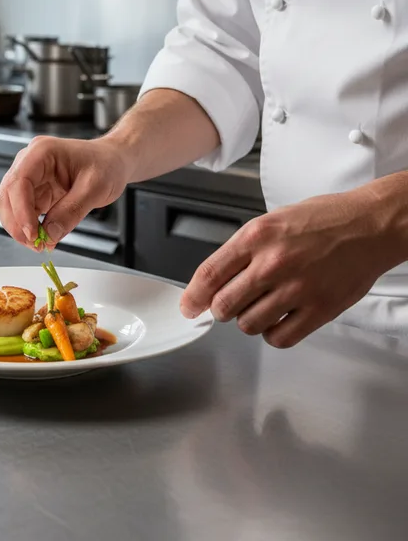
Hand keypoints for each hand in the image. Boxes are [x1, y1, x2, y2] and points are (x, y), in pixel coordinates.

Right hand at [0, 136, 129, 249]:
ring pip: (9, 207)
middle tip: (36, 244)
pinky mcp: (33, 192)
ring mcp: (30, 177)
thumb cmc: (106, 164)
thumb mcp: (95, 188)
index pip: (18, 182)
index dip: (20, 211)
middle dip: (17, 224)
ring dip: (20, 228)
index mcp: (42, 152)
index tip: (32, 233)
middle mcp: (29, 163)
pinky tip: (43, 236)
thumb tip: (49, 235)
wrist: (112, 162)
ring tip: (41, 243)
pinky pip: (21, 213)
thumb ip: (71, 211)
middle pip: (6, 196)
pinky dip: (28, 228)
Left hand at [180, 185, 407, 347]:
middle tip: (228, 305)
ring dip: (248, 320)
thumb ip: (242, 250)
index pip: (209, 274)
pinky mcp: (320, 309)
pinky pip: (280, 338)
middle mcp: (272, 263)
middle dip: (220, 309)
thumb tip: (215, 278)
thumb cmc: (322, 220)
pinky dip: (273, 334)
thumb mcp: (270, 221)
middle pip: (224, 305)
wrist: (369, 225)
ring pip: (249, 324)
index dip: (193, 297)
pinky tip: (279, 319)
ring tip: (261, 307)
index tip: (188, 307)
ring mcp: (296, 288)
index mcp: (255, 237)